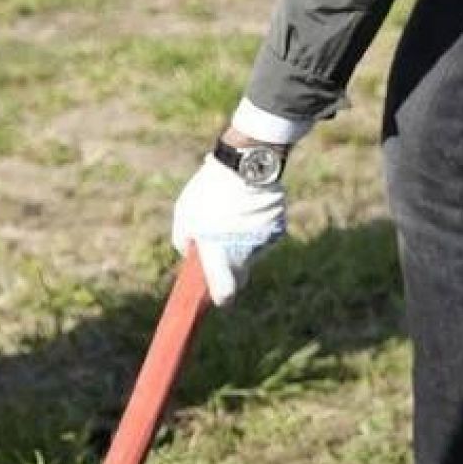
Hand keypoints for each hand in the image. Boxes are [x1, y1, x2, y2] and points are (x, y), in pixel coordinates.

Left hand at [172, 152, 286, 305]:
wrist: (245, 167)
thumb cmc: (209, 192)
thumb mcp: (184, 215)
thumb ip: (183, 241)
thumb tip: (189, 253)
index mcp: (224, 260)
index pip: (227, 296)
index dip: (221, 297)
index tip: (216, 295)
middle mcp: (247, 257)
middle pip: (241, 273)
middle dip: (230, 267)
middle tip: (219, 249)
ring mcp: (266, 244)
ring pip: (253, 252)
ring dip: (242, 242)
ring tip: (232, 216)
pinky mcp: (279, 229)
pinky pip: (264, 236)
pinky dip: (256, 228)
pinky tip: (247, 208)